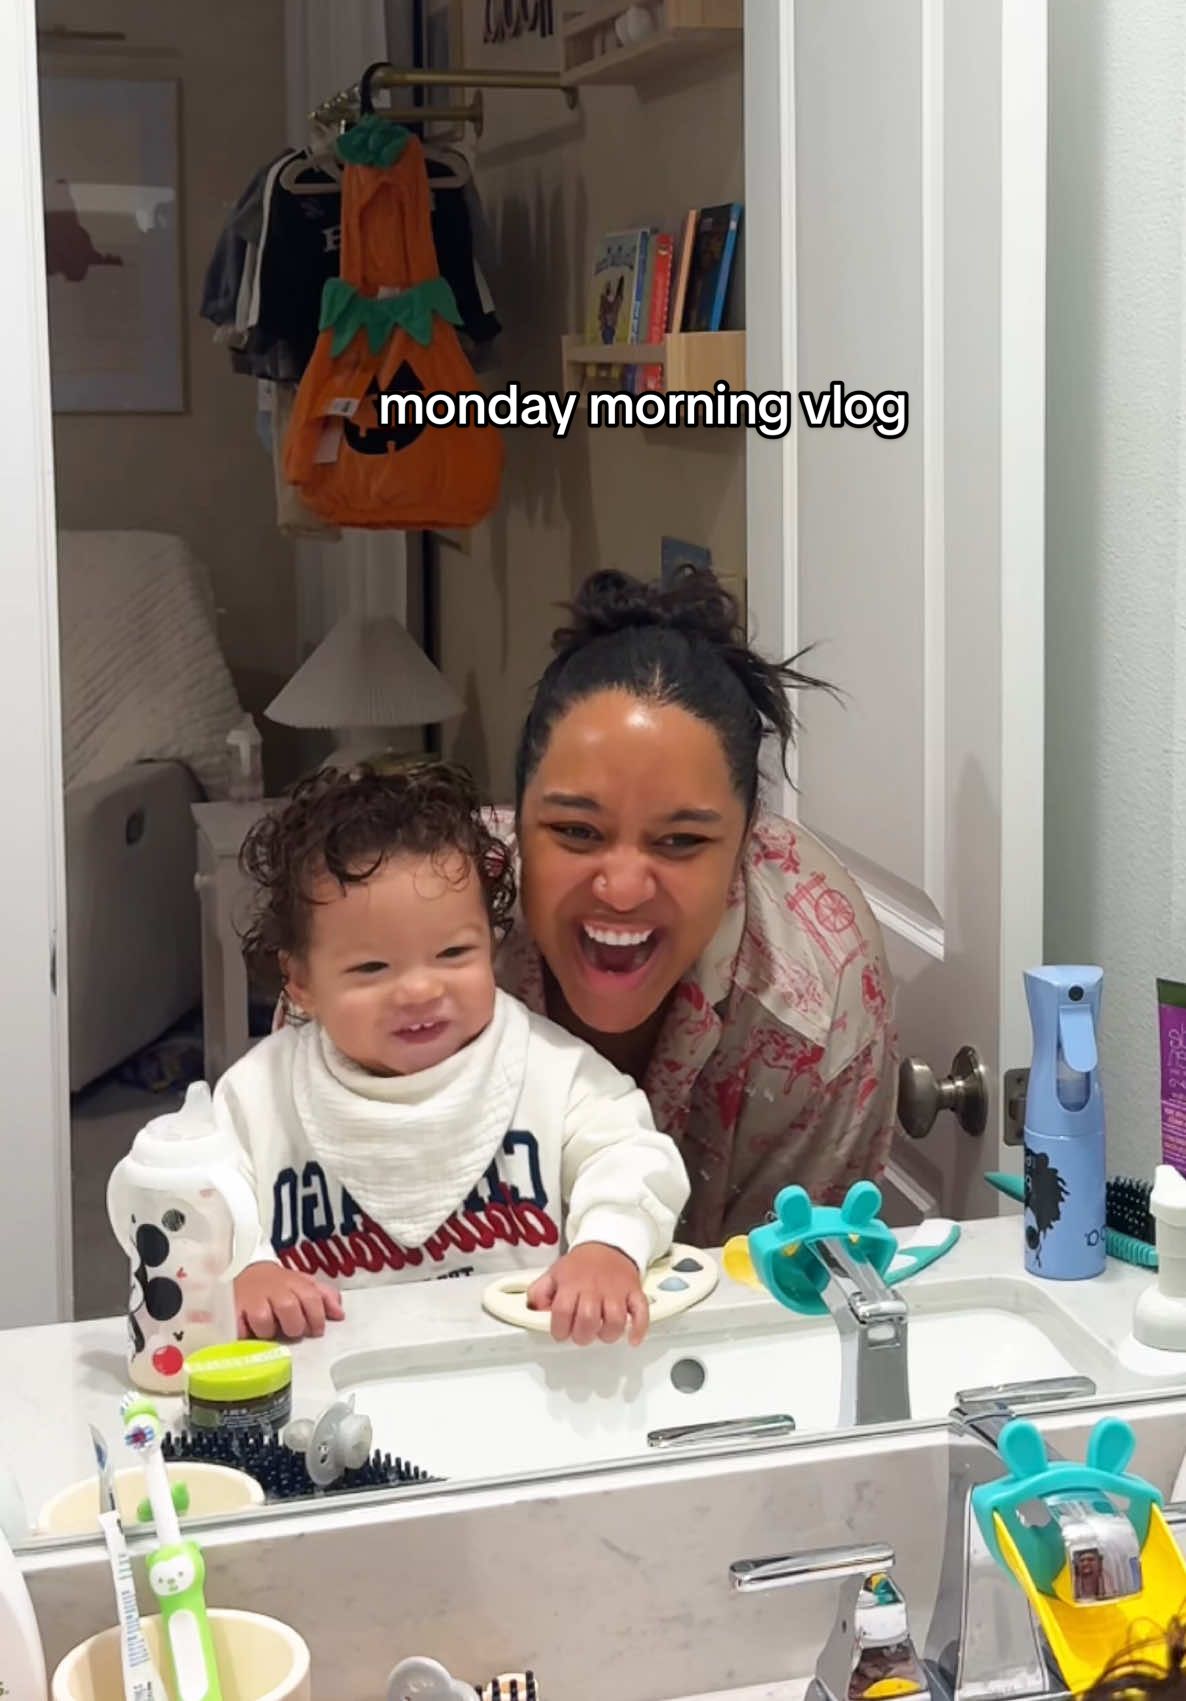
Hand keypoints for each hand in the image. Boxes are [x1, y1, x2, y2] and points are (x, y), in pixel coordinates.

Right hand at [234, 1262, 344, 1340]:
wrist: (241, 1269)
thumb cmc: (276, 1284)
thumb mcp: (301, 1284)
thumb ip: (323, 1296)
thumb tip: (339, 1314)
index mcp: (294, 1282)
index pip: (312, 1297)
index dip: (317, 1317)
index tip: (317, 1330)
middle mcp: (273, 1289)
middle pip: (289, 1309)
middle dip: (294, 1326)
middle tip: (292, 1331)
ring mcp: (251, 1299)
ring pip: (264, 1320)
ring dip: (268, 1331)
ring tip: (267, 1330)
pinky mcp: (231, 1309)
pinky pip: (240, 1328)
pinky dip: (245, 1334)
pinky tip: (247, 1331)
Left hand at [526, 1243, 648, 1346]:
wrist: (607, 1244)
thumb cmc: (580, 1265)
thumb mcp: (554, 1273)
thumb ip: (539, 1292)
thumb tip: (534, 1311)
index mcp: (571, 1283)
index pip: (561, 1312)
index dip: (559, 1329)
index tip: (561, 1332)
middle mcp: (593, 1288)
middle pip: (588, 1319)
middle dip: (583, 1335)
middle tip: (581, 1334)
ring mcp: (616, 1290)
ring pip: (615, 1320)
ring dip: (608, 1334)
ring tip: (602, 1332)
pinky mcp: (634, 1292)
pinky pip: (641, 1312)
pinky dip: (639, 1328)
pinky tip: (632, 1339)